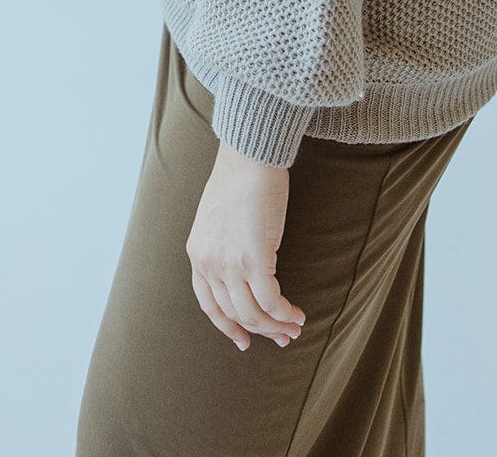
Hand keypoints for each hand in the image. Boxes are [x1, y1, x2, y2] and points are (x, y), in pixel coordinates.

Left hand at [185, 138, 306, 351]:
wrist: (248, 157)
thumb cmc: (238, 178)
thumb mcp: (215, 218)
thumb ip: (221, 245)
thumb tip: (241, 266)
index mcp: (198, 254)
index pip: (209, 304)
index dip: (227, 326)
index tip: (243, 340)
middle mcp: (209, 263)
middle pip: (234, 313)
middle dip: (259, 331)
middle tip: (281, 337)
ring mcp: (230, 264)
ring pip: (253, 314)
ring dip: (276, 327)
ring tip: (294, 328)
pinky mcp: (255, 260)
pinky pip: (271, 301)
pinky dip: (285, 313)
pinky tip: (298, 315)